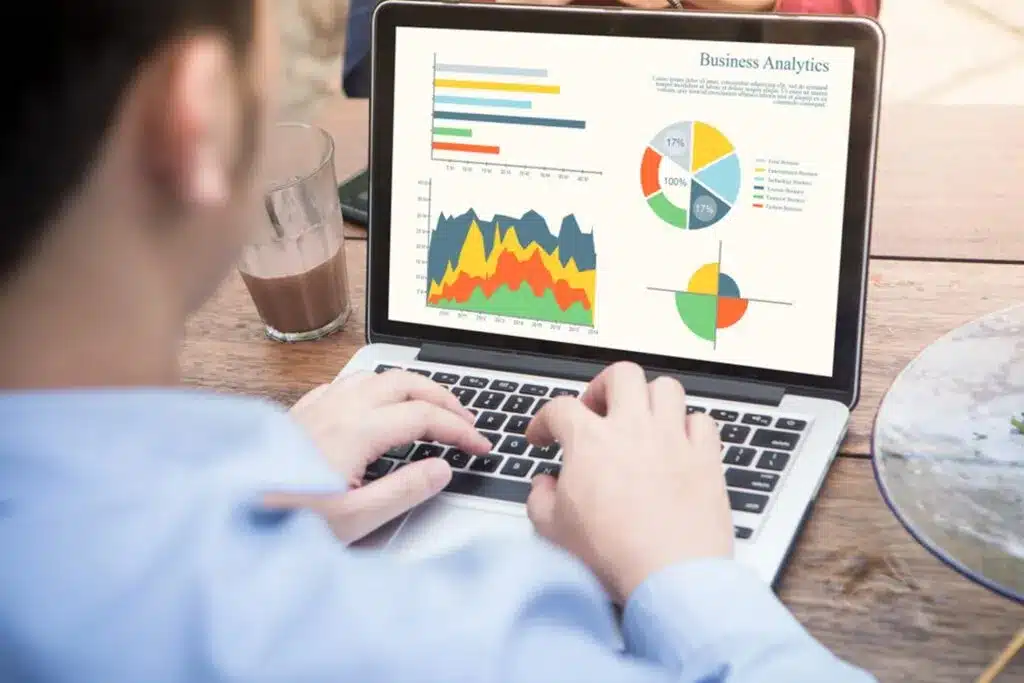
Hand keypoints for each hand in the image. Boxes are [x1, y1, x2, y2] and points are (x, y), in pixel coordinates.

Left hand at [280, 370, 491, 542]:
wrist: (225, 516)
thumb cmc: (282, 521)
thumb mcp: (353, 520)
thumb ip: (403, 491)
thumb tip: (441, 469)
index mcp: (354, 431)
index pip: (423, 416)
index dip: (459, 429)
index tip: (480, 446)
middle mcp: (335, 409)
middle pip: (404, 382)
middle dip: (443, 397)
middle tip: (466, 421)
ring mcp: (315, 407)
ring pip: (375, 376)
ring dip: (411, 387)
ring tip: (431, 407)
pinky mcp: (299, 414)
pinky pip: (346, 384)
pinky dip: (375, 388)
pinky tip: (376, 404)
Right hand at [525, 361, 732, 603]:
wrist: (670, 578)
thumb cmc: (614, 555)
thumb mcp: (553, 531)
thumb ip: (539, 500)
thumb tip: (543, 486)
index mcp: (591, 441)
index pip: (560, 407)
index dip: (544, 419)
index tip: (543, 435)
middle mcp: (634, 429)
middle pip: (620, 375)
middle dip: (603, 386)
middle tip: (596, 410)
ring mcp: (673, 440)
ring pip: (666, 388)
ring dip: (649, 398)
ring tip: (640, 420)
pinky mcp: (706, 459)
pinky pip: (702, 421)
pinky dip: (688, 426)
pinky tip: (678, 444)